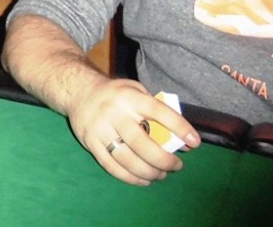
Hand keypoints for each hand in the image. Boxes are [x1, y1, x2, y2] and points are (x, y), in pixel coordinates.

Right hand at [67, 77, 200, 185]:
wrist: (78, 91)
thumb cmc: (115, 94)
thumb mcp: (136, 91)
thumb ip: (158, 112)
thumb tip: (183, 142)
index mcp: (130, 97)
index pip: (158, 111)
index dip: (179, 127)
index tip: (194, 143)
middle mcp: (114, 113)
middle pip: (142, 143)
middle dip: (163, 160)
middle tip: (176, 166)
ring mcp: (100, 129)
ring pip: (127, 159)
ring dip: (148, 172)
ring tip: (161, 175)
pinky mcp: (89, 142)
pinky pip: (111, 166)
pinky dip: (130, 178)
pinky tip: (143, 180)